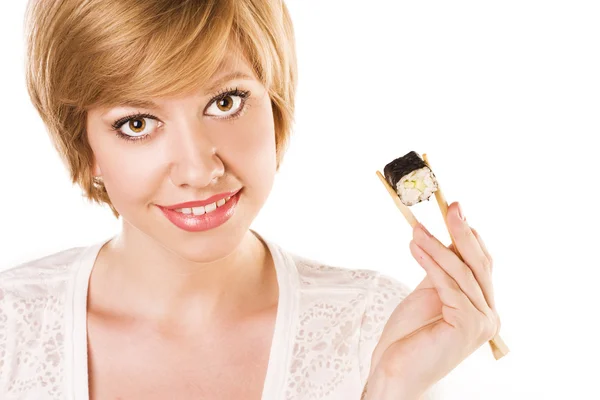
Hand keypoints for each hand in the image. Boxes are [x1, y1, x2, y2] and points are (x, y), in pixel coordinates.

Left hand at [366, 202, 499, 398]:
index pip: (482, 265)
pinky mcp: (467, 326)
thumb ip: (441, 272)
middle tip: (450, 206)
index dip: (470, 236)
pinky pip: (448, 285)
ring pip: (461, 272)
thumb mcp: (429, 295)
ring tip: (416, 228)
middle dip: (462, 232)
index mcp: (483, 308)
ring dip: (437, 246)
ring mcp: (481, 323)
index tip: (454, 212)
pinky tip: (415, 247)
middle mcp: (489, 316)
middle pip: (479, 265)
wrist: (396, 371)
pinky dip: (431, 263)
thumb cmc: (409, 337)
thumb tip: (446, 238)